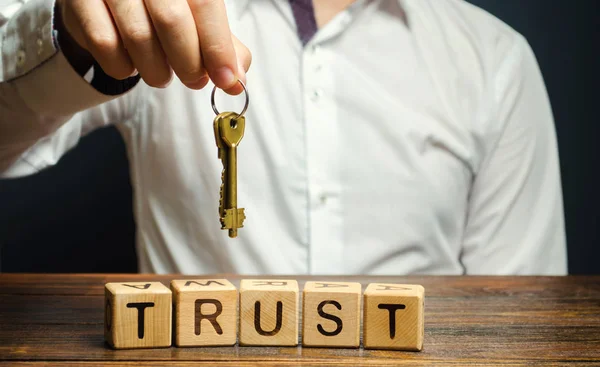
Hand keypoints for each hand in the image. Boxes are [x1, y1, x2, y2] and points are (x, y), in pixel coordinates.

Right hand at [56, 0, 250, 94]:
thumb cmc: (158, 9)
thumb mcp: (196, 19)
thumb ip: (220, 45)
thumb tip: (237, 79)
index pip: (205, 5)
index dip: (218, 47)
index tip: (228, 81)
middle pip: (172, 21)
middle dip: (189, 63)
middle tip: (194, 80)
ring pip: (139, 37)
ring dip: (157, 71)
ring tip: (162, 74)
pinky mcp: (79, 0)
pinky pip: (105, 45)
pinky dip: (124, 68)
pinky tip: (131, 64)